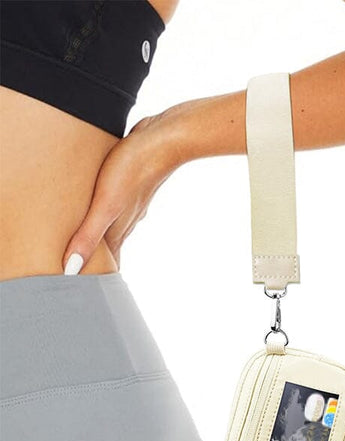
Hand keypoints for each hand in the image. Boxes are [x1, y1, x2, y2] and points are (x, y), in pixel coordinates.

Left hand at [62, 107, 186, 272]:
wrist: (163, 141)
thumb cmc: (134, 171)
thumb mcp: (106, 205)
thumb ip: (88, 236)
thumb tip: (72, 269)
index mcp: (120, 228)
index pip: (108, 260)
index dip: (97, 273)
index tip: (89, 286)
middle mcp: (127, 219)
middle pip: (110, 245)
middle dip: (99, 257)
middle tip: (85, 268)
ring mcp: (132, 202)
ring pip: (114, 225)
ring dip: (102, 235)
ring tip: (90, 242)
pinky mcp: (131, 184)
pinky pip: (117, 205)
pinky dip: (108, 213)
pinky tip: (105, 206)